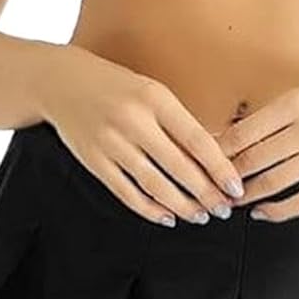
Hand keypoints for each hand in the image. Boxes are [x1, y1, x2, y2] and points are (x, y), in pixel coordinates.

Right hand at [45, 45, 243, 225]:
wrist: (62, 82)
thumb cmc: (116, 87)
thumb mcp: (152, 92)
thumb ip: (179, 122)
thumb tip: (215, 156)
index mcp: (155, 99)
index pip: (197, 140)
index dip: (219, 168)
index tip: (236, 187)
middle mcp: (133, 121)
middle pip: (178, 167)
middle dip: (205, 194)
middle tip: (224, 209)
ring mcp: (111, 143)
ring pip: (154, 185)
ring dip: (181, 206)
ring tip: (200, 216)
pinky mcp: (94, 161)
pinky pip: (126, 192)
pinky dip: (149, 209)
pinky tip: (166, 217)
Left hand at [215, 70, 298, 221]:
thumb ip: (266, 119)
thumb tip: (223, 138)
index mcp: (294, 104)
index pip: (244, 133)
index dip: (218, 151)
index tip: (201, 161)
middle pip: (255, 159)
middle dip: (227, 177)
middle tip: (208, 187)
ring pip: (274, 182)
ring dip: (246, 195)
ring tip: (230, 200)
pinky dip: (277, 211)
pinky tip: (261, 213)